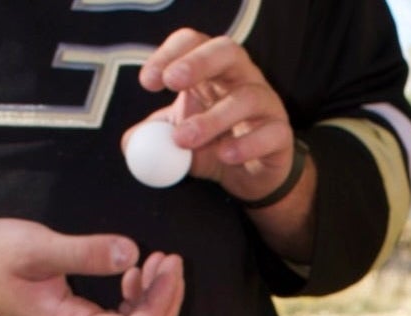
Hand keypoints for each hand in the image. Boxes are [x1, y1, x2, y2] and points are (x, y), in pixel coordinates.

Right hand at [0, 218, 183, 315]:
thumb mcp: (38, 247)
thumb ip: (85, 252)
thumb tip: (130, 253)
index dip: (160, 304)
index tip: (167, 266)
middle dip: (164, 301)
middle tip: (170, 260)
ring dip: (153, 299)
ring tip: (158, 261)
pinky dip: (136, 298)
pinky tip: (135, 271)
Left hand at [135, 30, 299, 203]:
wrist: (252, 178)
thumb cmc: (215, 146)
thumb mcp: (179, 138)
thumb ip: (154, 137)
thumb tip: (130, 144)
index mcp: (213, 69)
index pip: (193, 42)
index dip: (169, 54)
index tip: (148, 82)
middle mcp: (242, 78)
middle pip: (226, 52)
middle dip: (198, 63)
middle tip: (172, 83)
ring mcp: (266, 104)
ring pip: (246, 98)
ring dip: (213, 118)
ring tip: (185, 140)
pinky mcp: (281, 135)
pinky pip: (269, 133)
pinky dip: (246, 144)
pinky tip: (224, 156)